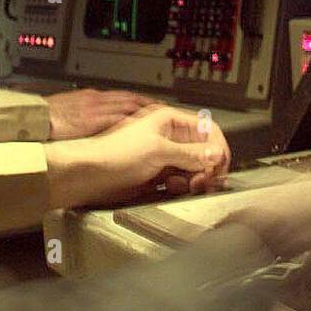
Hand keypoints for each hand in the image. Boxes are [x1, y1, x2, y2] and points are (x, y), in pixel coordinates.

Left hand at [44, 105, 230, 208]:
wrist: (90, 175)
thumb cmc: (114, 154)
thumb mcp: (158, 151)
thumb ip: (191, 153)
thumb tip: (217, 154)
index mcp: (170, 121)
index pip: (208, 130)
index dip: (217, 148)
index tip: (220, 167)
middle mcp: (170, 137)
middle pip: (204, 152)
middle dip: (207, 167)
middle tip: (204, 181)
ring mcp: (164, 157)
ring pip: (194, 169)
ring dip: (195, 179)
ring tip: (186, 185)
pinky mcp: (158, 176)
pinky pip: (181, 182)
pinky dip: (182, 187)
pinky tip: (171, 189)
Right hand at [46, 87, 157, 139]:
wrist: (33, 119)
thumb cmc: (44, 118)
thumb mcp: (66, 111)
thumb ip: (81, 114)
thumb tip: (88, 124)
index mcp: (89, 97)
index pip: (120, 95)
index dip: (137, 99)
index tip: (150, 104)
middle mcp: (95, 99)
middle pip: (129, 97)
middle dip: (147, 102)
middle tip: (163, 108)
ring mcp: (96, 109)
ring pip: (128, 105)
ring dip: (145, 110)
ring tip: (160, 117)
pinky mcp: (93, 120)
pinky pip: (119, 118)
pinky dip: (132, 121)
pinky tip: (144, 127)